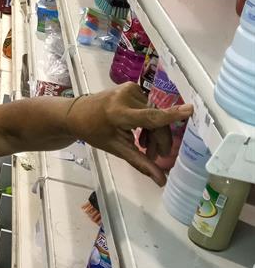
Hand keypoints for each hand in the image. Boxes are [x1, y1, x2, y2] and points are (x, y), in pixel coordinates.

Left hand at [67, 82, 192, 185]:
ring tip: (146, 147)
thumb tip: (161, 180)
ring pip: (154, 113)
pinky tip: (141, 133)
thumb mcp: (116, 148)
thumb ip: (140, 162)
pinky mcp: (131, 86)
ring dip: (154, 132)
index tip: (190, 110)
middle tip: (156, 156)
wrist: (76, 113)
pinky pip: (149, 106)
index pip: (149, 116)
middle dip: (159, 140)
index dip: (170, 116)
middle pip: (155, 120)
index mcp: (119, 113)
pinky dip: (148, 120)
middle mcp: (125, 97)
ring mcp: (129, 89)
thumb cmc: (94, 132)